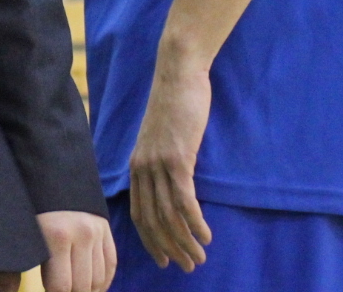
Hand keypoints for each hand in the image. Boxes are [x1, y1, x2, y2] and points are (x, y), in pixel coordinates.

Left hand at [0, 210, 116, 290]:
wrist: (47, 167)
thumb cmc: (24, 201)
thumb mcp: (16, 232)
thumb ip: (9, 267)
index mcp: (56, 236)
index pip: (61, 287)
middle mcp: (82, 234)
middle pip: (82, 286)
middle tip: (57, 289)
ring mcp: (96, 231)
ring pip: (98, 278)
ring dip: (87, 291)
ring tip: (72, 290)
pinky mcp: (105, 228)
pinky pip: (111, 264)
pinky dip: (103, 281)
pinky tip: (92, 288)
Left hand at [129, 62, 212, 271]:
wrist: (178, 75)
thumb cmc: (175, 106)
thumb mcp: (162, 139)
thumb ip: (162, 163)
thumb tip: (174, 185)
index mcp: (136, 165)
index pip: (138, 213)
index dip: (149, 240)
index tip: (162, 260)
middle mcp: (142, 168)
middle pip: (152, 220)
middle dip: (169, 248)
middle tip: (186, 267)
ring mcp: (158, 164)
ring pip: (168, 215)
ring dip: (185, 241)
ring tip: (199, 258)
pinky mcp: (177, 158)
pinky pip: (184, 199)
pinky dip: (195, 222)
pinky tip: (205, 236)